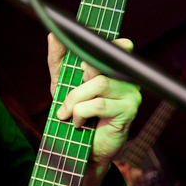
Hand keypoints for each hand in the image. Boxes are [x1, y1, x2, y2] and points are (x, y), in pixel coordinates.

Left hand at [47, 33, 140, 166]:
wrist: (85, 149)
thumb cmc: (77, 114)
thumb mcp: (63, 84)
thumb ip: (59, 59)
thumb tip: (53, 35)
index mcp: (113, 66)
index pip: (114, 45)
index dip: (100, 44)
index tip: (80, 55)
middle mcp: (127, 75)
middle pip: (102, 62)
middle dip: (78, 77)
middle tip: (67, 93)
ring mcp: (131, 92)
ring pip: (99, 83)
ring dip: (75, 99)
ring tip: (67, 113)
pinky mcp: (128, 110)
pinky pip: (99, 104)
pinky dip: (80, 112)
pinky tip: (78, 122)